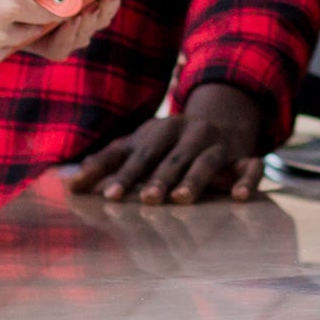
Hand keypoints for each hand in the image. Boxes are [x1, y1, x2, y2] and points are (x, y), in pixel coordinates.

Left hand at [21, 0, 170, 61]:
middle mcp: (89, 12)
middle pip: (109, 11)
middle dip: (111, 2)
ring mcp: (74, 32)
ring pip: (91, 29)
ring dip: (92, 18)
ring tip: (89, 6)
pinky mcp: (54, 47)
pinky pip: (66, 47)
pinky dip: (69, 34)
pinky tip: (69, 21)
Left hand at [73, 79, 275, 202]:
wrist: (224, 120)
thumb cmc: (169, 143)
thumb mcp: (139, 145)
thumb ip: (108, 163)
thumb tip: (69, 185)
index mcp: (158, 131)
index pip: (137, 154)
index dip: (123, 175)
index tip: (108, 197)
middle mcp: (188, 133)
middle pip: (171, 158)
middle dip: (158, 178)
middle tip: (147, 200)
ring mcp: (218, 144)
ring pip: (206, 161)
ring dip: (194, 179)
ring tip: (181, 199)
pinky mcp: (244, 156)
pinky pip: (250, 167)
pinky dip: (246, 180)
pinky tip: (238, 197)